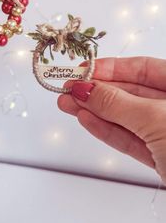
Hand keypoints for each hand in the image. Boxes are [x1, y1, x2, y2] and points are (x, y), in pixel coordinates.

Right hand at [58, 57, 165, 184]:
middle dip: (96, 90)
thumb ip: (117, 103)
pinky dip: (105, 129)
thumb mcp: (156, 118)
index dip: (111, 67)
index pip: (143, 69)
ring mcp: (165, 133)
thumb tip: (86, 89)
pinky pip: (127, 138)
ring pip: (124, 117)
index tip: (84, 69)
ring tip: (67, 103)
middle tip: (69, 87)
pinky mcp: (158, 156)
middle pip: (129, 92)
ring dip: (94, 110)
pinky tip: (85, 119)